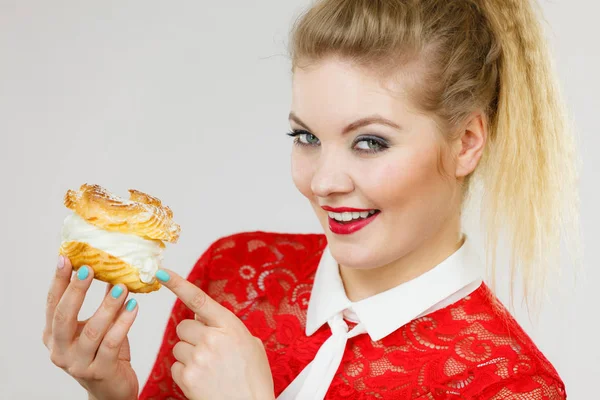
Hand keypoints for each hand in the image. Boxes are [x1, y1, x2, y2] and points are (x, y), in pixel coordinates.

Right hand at [42, 256, 138, 399]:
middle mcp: (60, 350)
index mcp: (54, 336)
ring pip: (92, 331)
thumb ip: (102, 301)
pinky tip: (134, 306)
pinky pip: (112, 343)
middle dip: (76, 291)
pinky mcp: (99, 372)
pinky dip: (124, 323)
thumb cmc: (104, 353)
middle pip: (63, 317)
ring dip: (107, 306)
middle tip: (89, 268)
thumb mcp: (98, 325)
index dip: (60, 281)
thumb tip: (112, 268)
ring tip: (121, 287)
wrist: (112, 390)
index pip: (53, 304)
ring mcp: (78, 363)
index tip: (66, 258)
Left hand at [156, 269, 274, 399]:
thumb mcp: (250, 344)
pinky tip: (202, 379)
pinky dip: (185, 372)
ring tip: (208, 368)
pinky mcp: (187, 377)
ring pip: (178, 346)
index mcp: (229, 326)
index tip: (162, 272)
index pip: (199, 299)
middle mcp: (212, 339)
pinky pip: (175, 366)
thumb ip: (228, 328)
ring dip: (188, 355)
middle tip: (208, 350)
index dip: (178, 284)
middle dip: (192, 335)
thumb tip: (205, 319)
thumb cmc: (253, 378)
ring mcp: (198, 358)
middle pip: (184, 326)